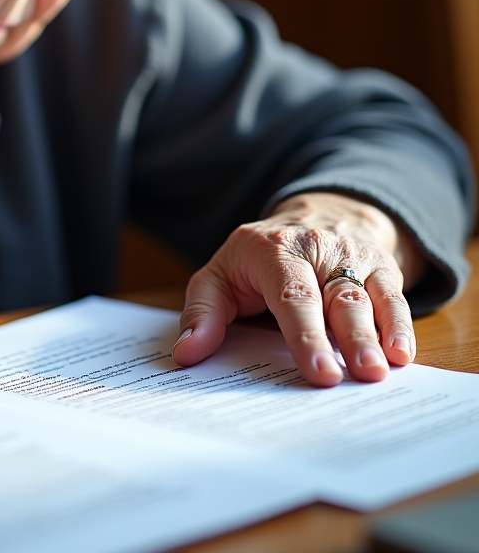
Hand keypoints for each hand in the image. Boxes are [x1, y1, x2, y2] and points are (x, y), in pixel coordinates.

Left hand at [172, 193, 425, 385]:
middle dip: (348, 337)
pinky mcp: (380, 267)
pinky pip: (396, 296)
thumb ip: (202, 312)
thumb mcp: (219, 275)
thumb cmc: (258, 258)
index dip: (305, 333)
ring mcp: (352, 256)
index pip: (291, 293)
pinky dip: (402, 326)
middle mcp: (316, 249)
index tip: (318, 370)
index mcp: (272, 250)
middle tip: (356, 376)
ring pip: (369, 297)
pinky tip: (403, 355)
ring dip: (378, 336)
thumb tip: (187, 353)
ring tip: (382, 371)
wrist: (313, 215)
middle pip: (336, 296)